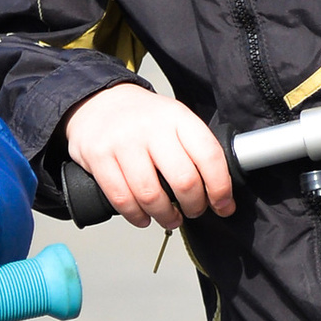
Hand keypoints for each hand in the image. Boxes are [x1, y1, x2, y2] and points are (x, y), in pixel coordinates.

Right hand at [62, 81, 234, 227]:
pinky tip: (144, 217)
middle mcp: (151, 127)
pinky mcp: (99, 157)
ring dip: (165, 216)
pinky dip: (136, 216)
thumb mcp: (174, 119)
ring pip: (151, 195)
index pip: (209, 155)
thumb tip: (220, 191)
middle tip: (194, 211)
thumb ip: (195, 149)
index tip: (223, 205)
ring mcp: (123, 142)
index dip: (220, 188)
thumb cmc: (141, 118)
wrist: (97, 101)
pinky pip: (122, 199)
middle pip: (183, 180)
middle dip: (194, 206)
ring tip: (170, 218)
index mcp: (177, 117)